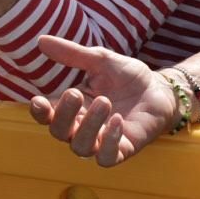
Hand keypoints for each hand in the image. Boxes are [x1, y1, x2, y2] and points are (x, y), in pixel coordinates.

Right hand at [28, 36, 178, 166]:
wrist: (160, 89)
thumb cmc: (127, 77)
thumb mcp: (100, 60)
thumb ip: (72, 54)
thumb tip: (41, 40)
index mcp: (73, 107)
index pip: (47, 116)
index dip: (39, 112)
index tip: (39, 101)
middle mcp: (82, 127)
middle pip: (59, 132)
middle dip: (64, 115)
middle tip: (75, 93)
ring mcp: (101, 141)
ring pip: (81, 147)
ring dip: (88, 126)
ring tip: (105, 102)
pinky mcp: (122, 150)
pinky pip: (107, 158)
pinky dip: (109, 142)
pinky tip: (118, 121)